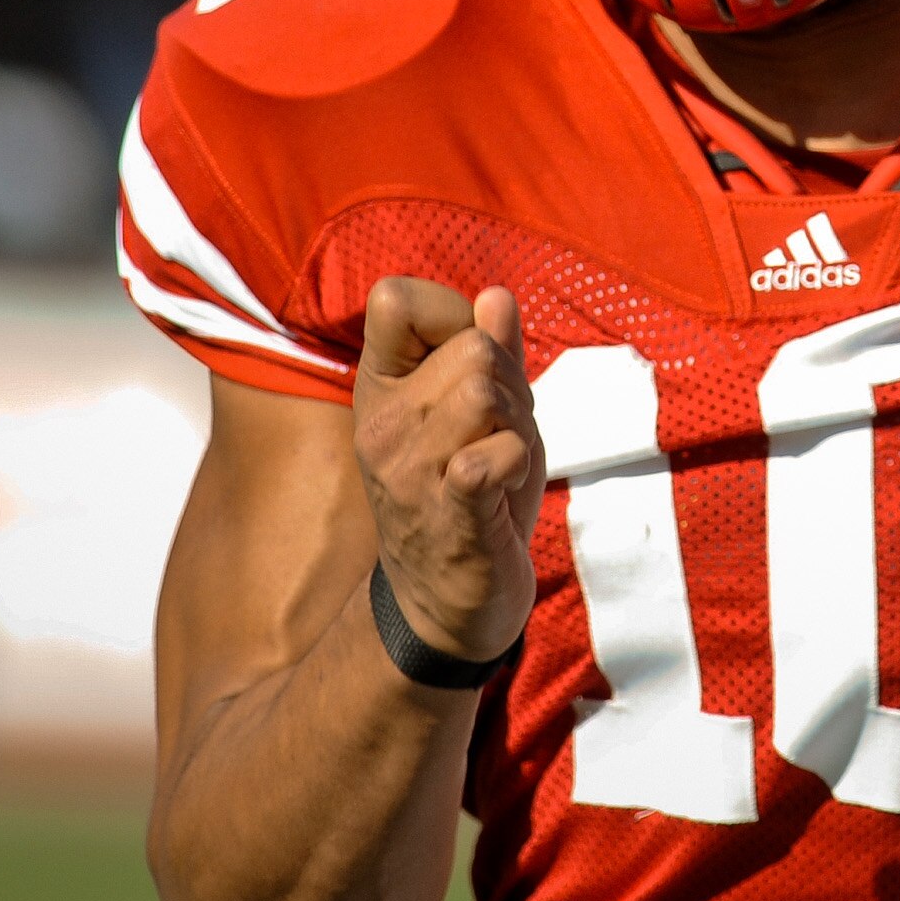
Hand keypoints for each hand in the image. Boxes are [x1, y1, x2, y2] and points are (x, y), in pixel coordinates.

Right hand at [352, 279, 543, 665]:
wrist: (445, 604)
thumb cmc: (468, 496)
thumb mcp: (481, 413)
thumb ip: (490, 351)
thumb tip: (496, 296)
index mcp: (380, 389)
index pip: (393, 298)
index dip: (453, 313)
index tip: (468, 364)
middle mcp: (383, 424)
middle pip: (474, 347)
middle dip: (511, 385)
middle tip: (500, 435)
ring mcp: (409, 470)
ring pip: (486, 390)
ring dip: (519, 425)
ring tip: (504, 462)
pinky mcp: (447, 511)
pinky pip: (492, 452)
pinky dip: (516, 461)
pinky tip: (505, 489)